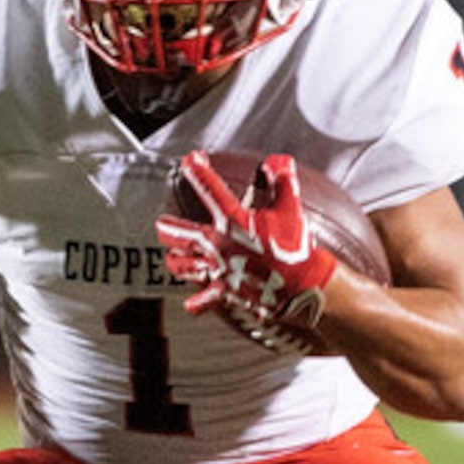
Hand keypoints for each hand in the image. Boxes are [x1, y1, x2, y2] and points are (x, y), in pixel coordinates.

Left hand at [156, 150, 338, 352]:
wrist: (302, 286)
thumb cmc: (296, 248)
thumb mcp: (291, 209)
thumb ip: (282, 181)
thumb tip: (277, 161)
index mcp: (232, 220)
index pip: (207, 187)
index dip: (196, 168)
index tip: (191, 159)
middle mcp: (217, 245)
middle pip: (177, 234)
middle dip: (167, 227)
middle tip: (162, 224)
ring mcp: (218, 270)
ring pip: (181, 265)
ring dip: (176, 259)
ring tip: (173, 256)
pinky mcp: (224, 293)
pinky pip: (202, 300)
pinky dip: (196, 302)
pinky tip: (190, 303)